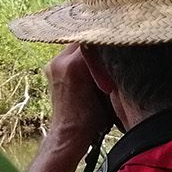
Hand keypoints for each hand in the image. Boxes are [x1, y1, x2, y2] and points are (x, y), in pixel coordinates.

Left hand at [43, 44, 113, 160]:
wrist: (68, 133)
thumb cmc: (90, 119)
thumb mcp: (109, 93)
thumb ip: (109, 68)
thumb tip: (120, 51)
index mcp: (74, 65)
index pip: (95, 38)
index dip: (109, 39)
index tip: (120, 38)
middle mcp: (61, 61)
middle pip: (84, 37)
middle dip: (98, 41)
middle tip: (113, 44)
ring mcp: (54, 64)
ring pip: (75, 44)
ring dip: (89, 47)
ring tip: (102, 53)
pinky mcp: (52, 68)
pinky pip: (69, 53)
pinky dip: (80, 54)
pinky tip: (91, 61)